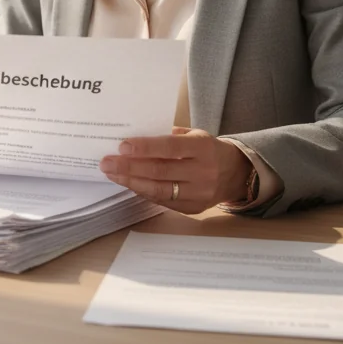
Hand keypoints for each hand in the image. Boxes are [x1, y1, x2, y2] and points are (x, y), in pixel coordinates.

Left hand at [99, 127, 252, 213]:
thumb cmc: (208, 150)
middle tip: (107, 162)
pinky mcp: (193, 208)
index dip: (145, 148)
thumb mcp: (196, 135)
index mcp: (203, 148)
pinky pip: (163, 201)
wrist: (236, 174)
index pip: (170, 148)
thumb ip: (169, 136)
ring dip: (131, 182)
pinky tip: (128, 183)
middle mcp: (202, 172)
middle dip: (129, 167)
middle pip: (160, 171)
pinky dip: (143, 192)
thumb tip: (136, 139)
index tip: (122, 146)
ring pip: (159, 190)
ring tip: (112, 174)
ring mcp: (199, 193)